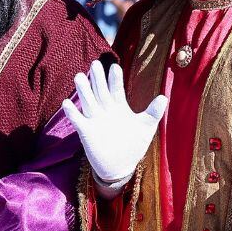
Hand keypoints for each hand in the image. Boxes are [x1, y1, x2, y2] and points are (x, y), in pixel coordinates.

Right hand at [62, 60, 166, 185]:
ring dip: (83, 90)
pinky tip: (67, 103)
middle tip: (95, 64)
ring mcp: (94, 120)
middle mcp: (105, 111)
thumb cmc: (133, 145)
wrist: (120, 166)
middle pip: (100, 91)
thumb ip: (153, 112)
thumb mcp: (145, 128)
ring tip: (79, 76)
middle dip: (98, 78)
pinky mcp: (85, 131)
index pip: (116, 90)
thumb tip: (164, 97)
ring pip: (88, 101)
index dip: (115, 79)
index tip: (115, 67)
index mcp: (119, 108)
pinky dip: (72, 112)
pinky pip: (77, 120)